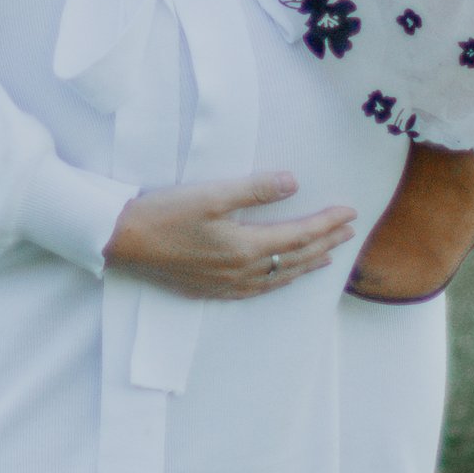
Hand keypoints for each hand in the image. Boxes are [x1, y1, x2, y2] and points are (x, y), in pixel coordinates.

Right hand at [104, 170, 355, 299]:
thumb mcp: (211, 194)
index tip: (350, 212)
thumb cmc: (164, 214)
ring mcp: (227, 284)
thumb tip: (294, 182)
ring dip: (306, 265)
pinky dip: (279, 281)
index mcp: (246, 247)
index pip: (299, 235)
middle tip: (349, 231)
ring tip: (327, 257)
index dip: (327, 223)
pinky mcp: (211, 289)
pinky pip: (258, 290)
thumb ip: (255, 189)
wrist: (123, 242)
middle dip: (325, 243)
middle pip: (295, 258)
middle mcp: (242, 272)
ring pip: (280, 277)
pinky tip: (281, 278)